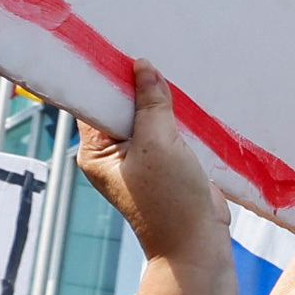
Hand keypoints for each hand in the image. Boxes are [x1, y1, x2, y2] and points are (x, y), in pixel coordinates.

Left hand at [76, 62, 228, 261]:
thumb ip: (151, 103)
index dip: (109, 76)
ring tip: (177, 78)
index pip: (95, 101)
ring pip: (149, 117)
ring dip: (164, 103)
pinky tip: (190, 103)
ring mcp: (141, 158)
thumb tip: (143, 66)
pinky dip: (179, 118)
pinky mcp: (167, 163)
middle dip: (141, 86)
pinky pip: (169, 131)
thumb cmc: (170, 201)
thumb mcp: (158, 145)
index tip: (125, 50)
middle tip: (158, 57)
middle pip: (123, 105)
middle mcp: (113, 152)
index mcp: (96, 150)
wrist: (198, 244)